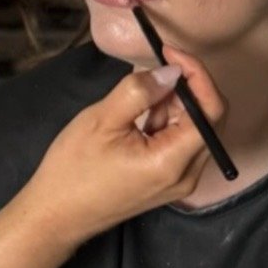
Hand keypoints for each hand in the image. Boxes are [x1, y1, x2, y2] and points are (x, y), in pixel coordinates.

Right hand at [20, 48, 224, 246]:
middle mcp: (186, 175)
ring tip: (137, 95)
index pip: (211, 111)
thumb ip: (140, 91)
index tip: (170, 53)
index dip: (197, 75)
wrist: (55, 214)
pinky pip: (179, 142)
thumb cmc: (74, 167)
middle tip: (155, 66)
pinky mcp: (167, 181)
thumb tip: (172, 72)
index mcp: (173, 162)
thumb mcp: (102, 119)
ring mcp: (178, 182)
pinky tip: (138, 115)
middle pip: (208, 120)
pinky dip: (165, 119)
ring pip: (194, 129)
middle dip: (186, 87)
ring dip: (173, 103)